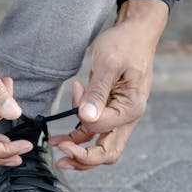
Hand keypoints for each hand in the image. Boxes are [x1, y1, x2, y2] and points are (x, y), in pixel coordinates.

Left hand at [49, 0, 167, 169]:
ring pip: (101, 146)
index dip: (81, 128)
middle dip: (83, 159)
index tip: (69, 113)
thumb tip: (85, 118)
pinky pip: (95, 132)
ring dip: (79, 149)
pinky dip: (80, 134)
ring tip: (56, 145)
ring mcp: (120, 117)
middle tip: (60, 157)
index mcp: (131, 108)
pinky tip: (65, 126)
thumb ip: (97, 92)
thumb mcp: (108, 64)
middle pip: (108, 152)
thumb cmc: (124, 44)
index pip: (102, 130)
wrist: (135, 32)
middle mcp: (128, 117)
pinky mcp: (111, 112)